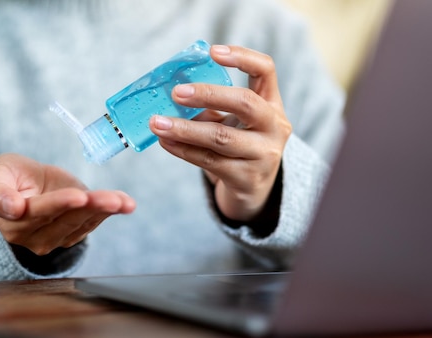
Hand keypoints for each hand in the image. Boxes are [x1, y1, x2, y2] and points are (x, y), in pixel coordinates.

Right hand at [0, 153, 134, 254]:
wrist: (22, 186)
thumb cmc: (8, 178)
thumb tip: (12, 208)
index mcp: (12, 221)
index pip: (38, 212)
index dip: (59, 204)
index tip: (78, 196)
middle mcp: (34, 236)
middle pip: (66, 219)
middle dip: (91, 207)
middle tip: (111, 199)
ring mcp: (55, 238)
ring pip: (83, 222)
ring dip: (105, 210)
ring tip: (123, 202)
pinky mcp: (74, 233)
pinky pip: (94, 221)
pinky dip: (111, 211)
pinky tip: (126, 203)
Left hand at [149, 44, 290, 222]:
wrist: (252, 191)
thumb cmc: (238, 147)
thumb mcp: (232, 122)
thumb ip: (210, 106)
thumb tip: (172, 93)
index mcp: (272, 104)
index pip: (266, 70)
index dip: (242, 57)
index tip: (213, 51)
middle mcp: (274, 127)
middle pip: (245, 103)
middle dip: (208, 94)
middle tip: (176, 92)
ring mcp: (263, 155)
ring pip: (221, 137)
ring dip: (184, 129)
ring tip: (157, 122)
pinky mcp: (246, 179)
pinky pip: (209, 161)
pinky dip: (183, 150)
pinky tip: (165, 141)